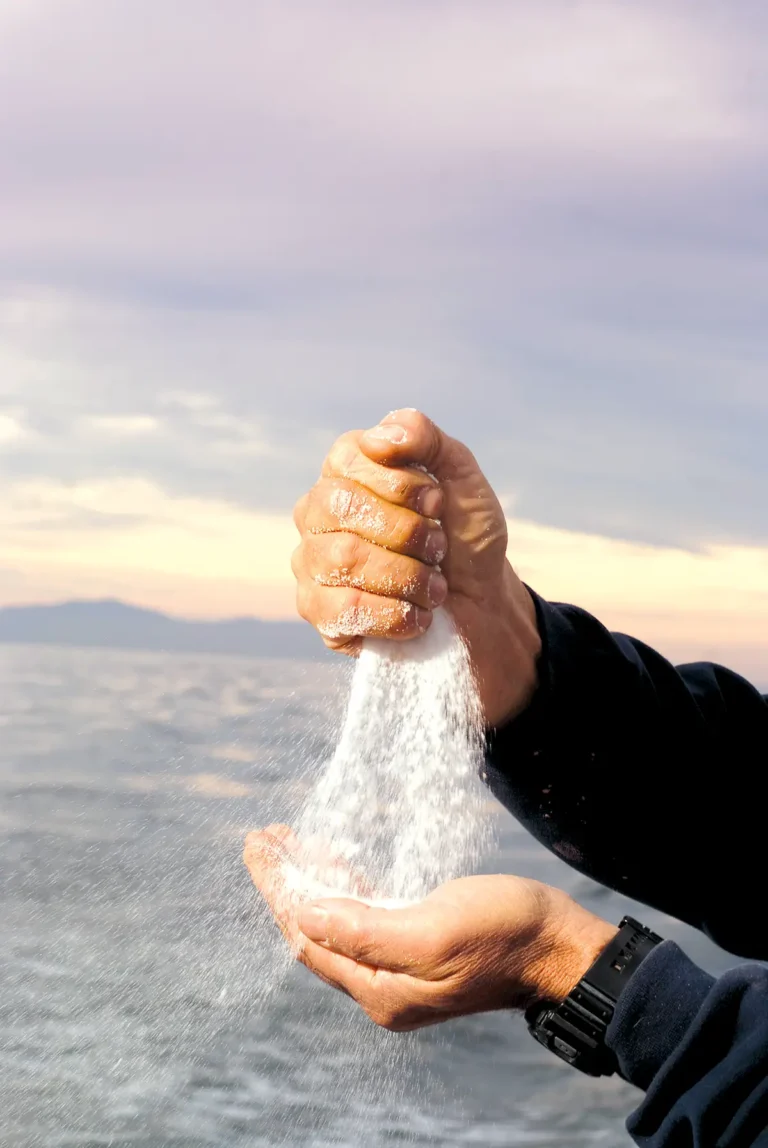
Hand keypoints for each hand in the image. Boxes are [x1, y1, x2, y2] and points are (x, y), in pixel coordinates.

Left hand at [244, 825, 616, 1031]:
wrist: (559, 946)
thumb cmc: (504, 934)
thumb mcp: (433, 930)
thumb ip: (365, 930)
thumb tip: (304, 917)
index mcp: (380, 988)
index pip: (307, 936)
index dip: (277, 890)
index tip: (257, 847)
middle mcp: (382, 984)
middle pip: (314, 929)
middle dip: (285, 883)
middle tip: (262, 837)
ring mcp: (400, 965)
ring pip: (338, 919)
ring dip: (311, 881)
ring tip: (286, 840)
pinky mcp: (419, 944)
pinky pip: (366, 914)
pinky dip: (344, 886)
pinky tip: (333, 861)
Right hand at [292, 407, 540, 726]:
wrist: (481, 604)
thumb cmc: (464, 536)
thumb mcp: (461, 477)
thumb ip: (426, 438)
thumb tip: (379, 435)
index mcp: (345, 472)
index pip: (348, 459)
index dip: (401, 481)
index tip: (438, 501)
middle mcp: (317, 514)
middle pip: (338, 506)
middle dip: (406, 529)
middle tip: (438, 546)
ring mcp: (311, 563)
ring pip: (342, 558)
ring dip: (407, 575)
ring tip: (434, 586)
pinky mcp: (318, 613)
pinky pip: (343, 609)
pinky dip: (395, 613)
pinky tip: (417, 615)